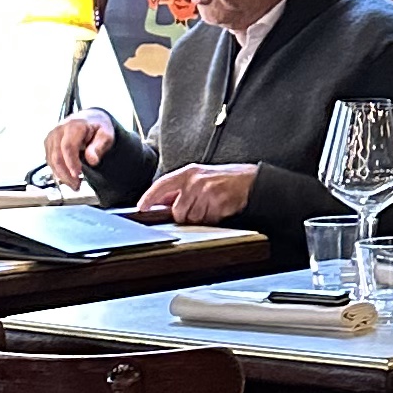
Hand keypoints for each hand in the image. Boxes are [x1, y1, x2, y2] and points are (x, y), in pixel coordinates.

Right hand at [43, 112, 115, 190]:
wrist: (89, 119)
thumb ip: (99, 146)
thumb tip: (92, 160)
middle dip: (65, 173)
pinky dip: (57, 171)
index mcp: (74, 125)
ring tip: (74, 185)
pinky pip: (49, 160)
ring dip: (61, 175)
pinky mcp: (48, 144)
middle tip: (76, 186)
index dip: (71, 162)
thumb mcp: (106, 135)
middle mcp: (59, 130)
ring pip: (51, 160)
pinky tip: (67, 178)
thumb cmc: (98, 127)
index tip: (77, 175)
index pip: (68, 146)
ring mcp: (51, 137)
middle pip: (57, 156)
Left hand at [136, 165, 258, 225]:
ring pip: (193, 219)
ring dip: (201, 218)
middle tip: (199, 206)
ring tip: (212, 206)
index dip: (149, 197)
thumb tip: (158, 202)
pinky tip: (220, 208)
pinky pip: (208, 221)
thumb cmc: (225, 179)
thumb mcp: (200, 177)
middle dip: (186, 215)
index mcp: (189, 172)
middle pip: (178, 211)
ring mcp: (207, 192)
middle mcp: (196, 181)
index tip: (142, 207)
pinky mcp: (219, 203)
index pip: (162, 184)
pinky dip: (214, 219)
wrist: (251, 180)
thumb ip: (179, 189)